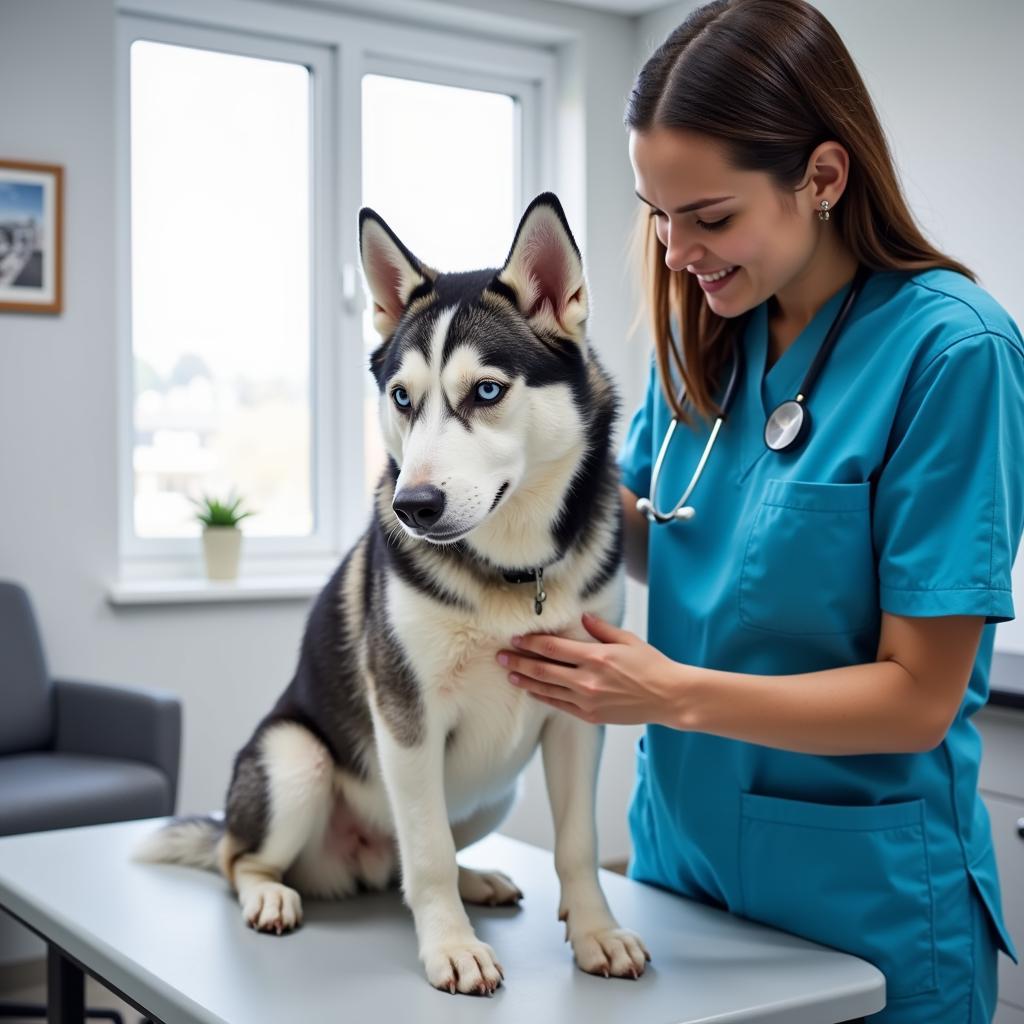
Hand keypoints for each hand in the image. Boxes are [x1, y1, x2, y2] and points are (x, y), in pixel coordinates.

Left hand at [495, 612, 687, 725]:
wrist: (668, 697)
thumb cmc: (651, 665)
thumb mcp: (627, 640)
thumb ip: (601, 629)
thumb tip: (583, 617)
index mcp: (596, 657)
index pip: (553, 648)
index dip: (531, 642)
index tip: (516, 638)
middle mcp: (588, 680)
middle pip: (543, 669)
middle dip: (518, 662)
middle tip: (500, 656)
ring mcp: (588, 700)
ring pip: (547, 689)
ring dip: (525, 681)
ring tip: (508, 674)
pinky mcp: (591, 715)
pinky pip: (559, 705)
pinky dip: (542, 697)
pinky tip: (531, 690)